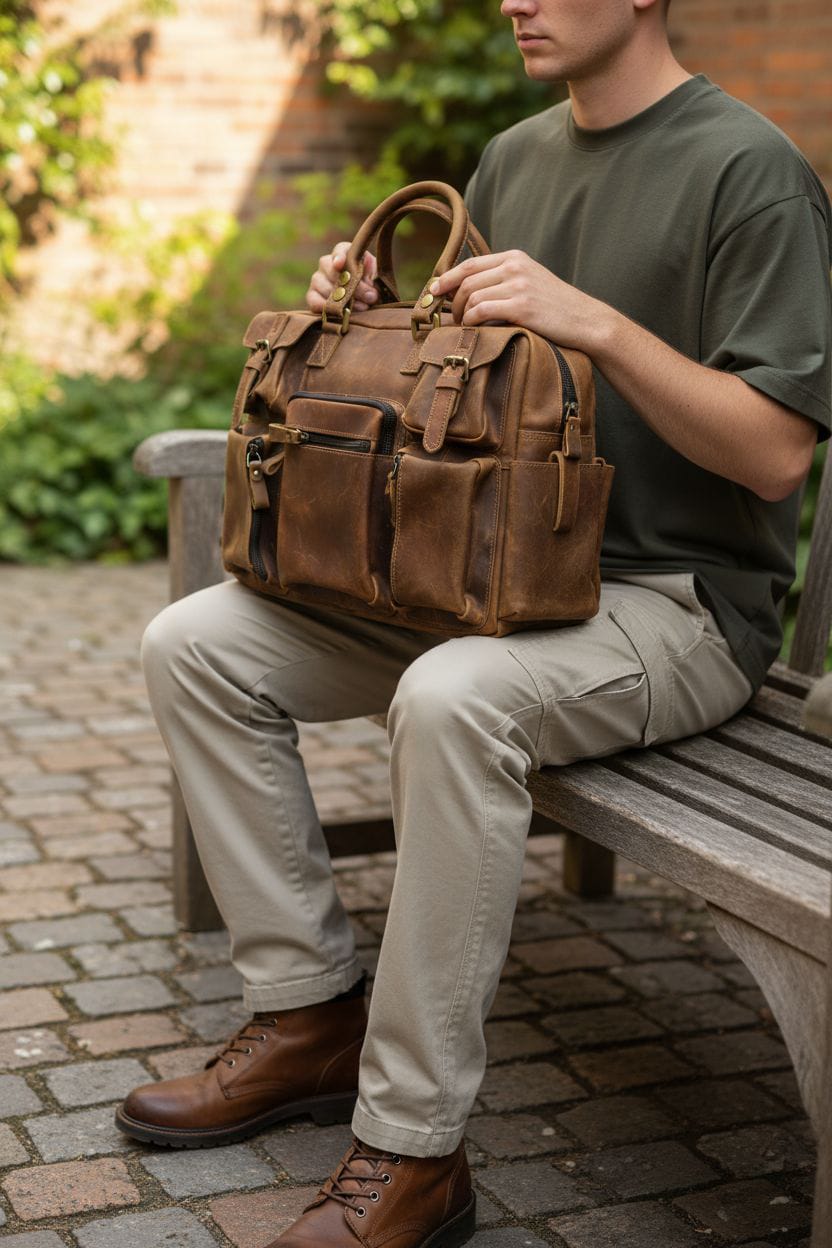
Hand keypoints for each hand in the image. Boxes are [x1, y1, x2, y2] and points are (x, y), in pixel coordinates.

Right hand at [305, 242, 378, 313]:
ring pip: (322, 285)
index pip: (340, 250)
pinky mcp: (312, 295)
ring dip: (340, 299)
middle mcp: (327, 263)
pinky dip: (325, 307)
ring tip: (360, 308)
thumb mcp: (376, 279)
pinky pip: (313, 300)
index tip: (339, 265)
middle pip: (329, 268)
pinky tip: (338, 313)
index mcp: (346, 254)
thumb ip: (375, 282)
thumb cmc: (372, 285)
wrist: (365, 302)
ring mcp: (318, 279)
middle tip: (368, 298)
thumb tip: (370, 295)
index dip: (339, 256)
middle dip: (348, 286)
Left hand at [429, 249, 605, 351]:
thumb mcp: (531, 282)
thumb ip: (504, 280)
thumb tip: (468, 291)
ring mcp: (518, 285)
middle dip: (452, 302)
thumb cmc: (556, 309)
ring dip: (461, 316)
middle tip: (451, 320)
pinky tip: (473, 331)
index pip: (469, 264)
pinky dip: (471, 322)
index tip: (432, 293)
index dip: (445, 278)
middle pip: (466, 281)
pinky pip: (481, 310)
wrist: (586, 321)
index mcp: (515, 257)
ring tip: (463, 328)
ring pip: (471, 296)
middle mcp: (515, 266)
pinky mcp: (521, 306)